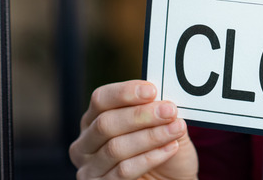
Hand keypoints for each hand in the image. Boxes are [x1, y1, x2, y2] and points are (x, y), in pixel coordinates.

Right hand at [69, 80, 198, 178]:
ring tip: (176, 129)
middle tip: (169, 111)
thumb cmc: (162, 149)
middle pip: (106, 123)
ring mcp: (90, 168)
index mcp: (94, 119)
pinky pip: (123, 171)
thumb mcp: (162, 125)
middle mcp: (85, 143)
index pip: (101, 99)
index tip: (152, 90)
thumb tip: (163, 99)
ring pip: (115, 148)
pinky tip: (170, 148)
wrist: (169, 179)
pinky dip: (150, 158)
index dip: (125, 93)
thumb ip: (158, 111)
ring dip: (151, 136)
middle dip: (141, 115)